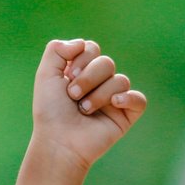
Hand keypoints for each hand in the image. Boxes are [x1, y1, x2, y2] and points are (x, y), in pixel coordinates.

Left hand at [33, 38, 147, 171]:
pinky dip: (128, 99)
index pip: (92, 48)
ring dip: (98, 95)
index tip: (67, 76)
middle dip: (88, 78)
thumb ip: (57, 49)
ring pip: (120, 80)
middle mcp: (99, 83)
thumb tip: (82, 43)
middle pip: (107, 62)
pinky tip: (113, 104)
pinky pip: (139, 99)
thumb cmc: (50, 111)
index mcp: (82, 71)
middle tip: (72, 96)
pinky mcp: (125, 115)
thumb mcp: (45, 74)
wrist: (59, 141)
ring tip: (84, 110)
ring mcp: (114, 99)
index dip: (81, 59)